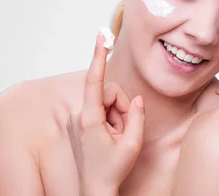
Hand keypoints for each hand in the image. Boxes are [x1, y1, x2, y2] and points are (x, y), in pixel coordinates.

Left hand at [67, 31, 145, 194]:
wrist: (95, 190)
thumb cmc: (111, 170)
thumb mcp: (132, 144)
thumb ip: (137, 116)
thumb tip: (136, 100)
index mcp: (90, 118)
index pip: (94, 80)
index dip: (98, 56)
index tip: (101, 37)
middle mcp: (82, 115)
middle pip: (109, 92)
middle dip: (122, 107)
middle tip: (124, 130)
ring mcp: (81, 119)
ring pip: (108, 102)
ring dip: (118, 116)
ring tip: (117, 137)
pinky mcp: (83, 123)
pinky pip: (103, 111)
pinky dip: (113, 121)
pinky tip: (112, 137)